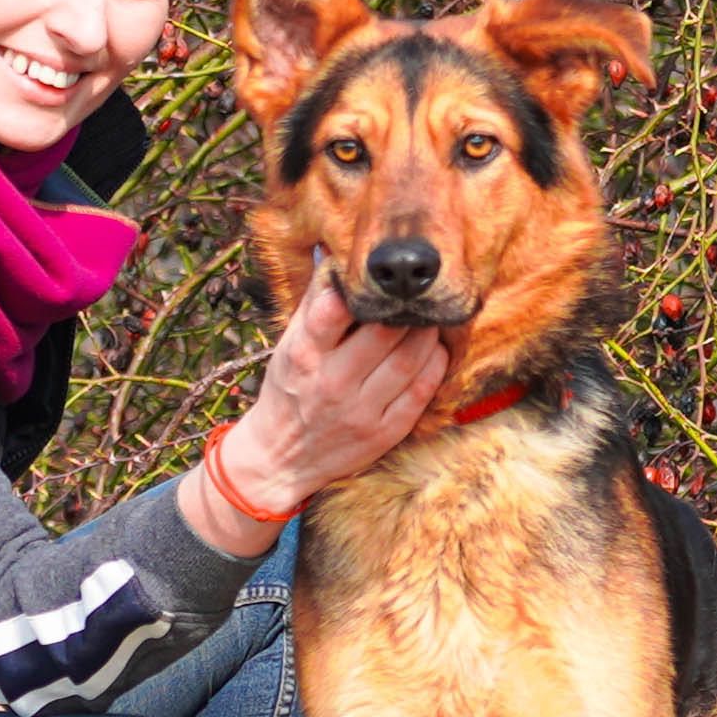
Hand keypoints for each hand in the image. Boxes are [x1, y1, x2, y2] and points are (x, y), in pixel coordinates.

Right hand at [181, 275, 447, 554]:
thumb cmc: (289, 389)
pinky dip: (435, 364)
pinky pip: (421, 392)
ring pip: (410, 360)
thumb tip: (338, 258)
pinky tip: (434, 350)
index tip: (375, 276)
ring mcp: (361, 411)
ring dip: (428, 333)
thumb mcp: (290, 345)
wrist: (281, 458)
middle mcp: (332, 382)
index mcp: (304, 354)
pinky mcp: (384, 433)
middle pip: (384, 332)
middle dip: (406, 308)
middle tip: (417, 294)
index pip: (333, 309)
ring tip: (429, 318)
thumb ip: (315, 304)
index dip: (360, 287)